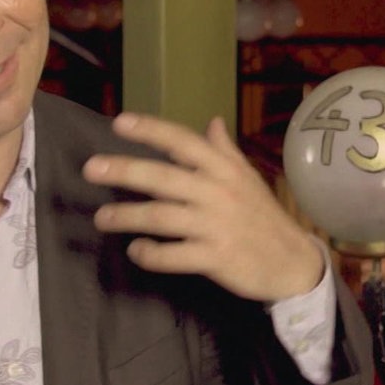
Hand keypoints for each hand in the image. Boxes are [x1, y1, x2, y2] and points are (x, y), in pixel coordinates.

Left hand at [82, 112, 324, 302]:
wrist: (293, 263)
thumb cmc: (263, 217)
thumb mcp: (248, 179)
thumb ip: (224, 151)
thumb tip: (211, 121)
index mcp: (224, 170)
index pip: (183, 142)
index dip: (151, 130)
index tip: (119, 122)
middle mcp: (218, 193)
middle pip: (164, 177)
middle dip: (125, 171)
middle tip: (91, 168)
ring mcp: (216, 226)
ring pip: (162, 217)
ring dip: (127, 217)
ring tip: (101, 218)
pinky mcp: (216, 258)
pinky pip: (174, 256)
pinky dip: (150, 254)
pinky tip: (135, 250)